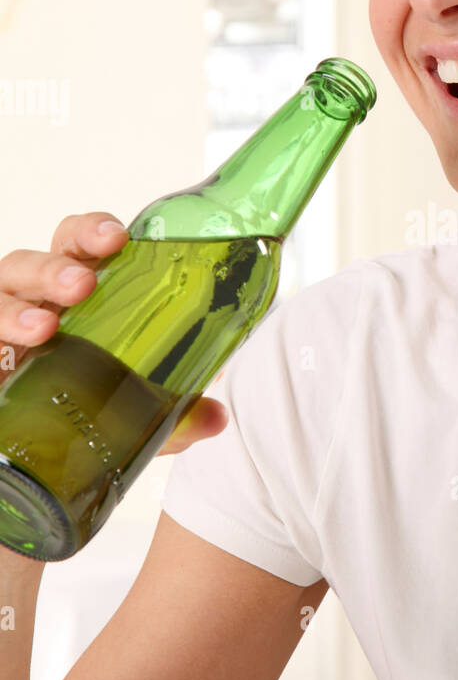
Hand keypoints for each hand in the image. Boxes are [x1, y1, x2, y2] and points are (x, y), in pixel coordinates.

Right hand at [0, 212, 228, 453]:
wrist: (34, 447)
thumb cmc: (83, 404)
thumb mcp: (135, 415)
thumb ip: (173, 414)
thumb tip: (214, 417)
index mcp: (73, 294)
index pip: (78, 244)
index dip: (93, 232)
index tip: (118, 239)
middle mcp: (32, 300)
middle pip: (33, 261)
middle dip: (57, 267)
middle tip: (83, 286)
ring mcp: (0, 324)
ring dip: (16, 306)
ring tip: (44, 327)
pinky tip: (2, 356)